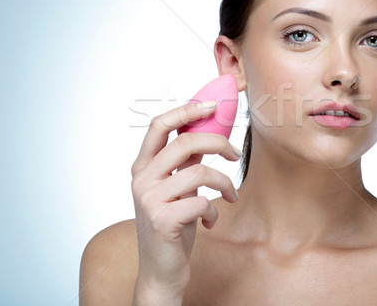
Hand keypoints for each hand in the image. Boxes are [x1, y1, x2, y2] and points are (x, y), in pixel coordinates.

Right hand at [130, 101, 239, 303]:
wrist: (161, 271)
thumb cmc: (173, 226)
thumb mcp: (177, 188)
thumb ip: (186, 161)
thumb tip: (206, 130)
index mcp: (143, 167)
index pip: (159, 125)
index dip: (186, 110)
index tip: (212, 105)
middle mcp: (141, 180)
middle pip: (185, 143)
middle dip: (219, 143)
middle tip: (235, 154)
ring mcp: (149, 200)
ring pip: (200, 172)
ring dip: (225, 183)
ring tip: (230, 195)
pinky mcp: (162, 220)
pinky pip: (202, 201)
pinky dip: (215, 210)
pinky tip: (211, 220)